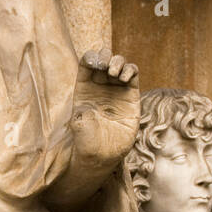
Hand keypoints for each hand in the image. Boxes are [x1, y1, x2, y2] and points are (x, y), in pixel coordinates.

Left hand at [70, 47, 139, 164]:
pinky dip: (130, 70)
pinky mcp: (131, 95)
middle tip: (105, 67)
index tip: (93, 63)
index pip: (86, 63)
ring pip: (119, 63)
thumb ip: (82, 112)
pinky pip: (133, 74)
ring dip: (118, 61)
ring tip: (114, 74)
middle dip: (105, 56)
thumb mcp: (78, 125)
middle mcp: (100, 86)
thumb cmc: (86, 141)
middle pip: (104, 58)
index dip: (90, 57)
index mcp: (83, 88)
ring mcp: (116, 89)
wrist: (103, 155)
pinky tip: (124, 79)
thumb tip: (87, 106)